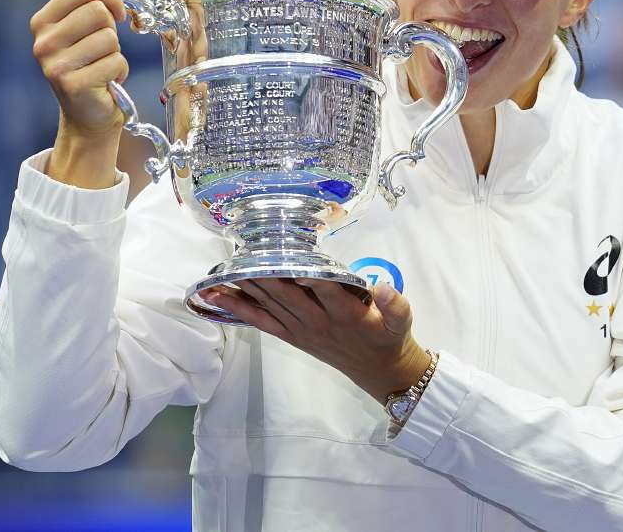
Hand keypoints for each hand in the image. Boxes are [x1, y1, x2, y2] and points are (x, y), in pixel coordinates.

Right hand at [29, 0, 128, 187]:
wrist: (88, 113)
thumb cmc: (89, 65)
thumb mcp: (85, 27)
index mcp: (42, 22)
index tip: (117, 12)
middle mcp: (43, 42)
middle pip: (99, 11)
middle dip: (112, 29)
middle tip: (106, 47)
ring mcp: (55, 65)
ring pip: (109, 38)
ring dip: (116, 53)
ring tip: (102, 66)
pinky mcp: (73, 85)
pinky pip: (115, 63)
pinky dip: (119, 72)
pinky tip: (106, 83)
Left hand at [206, 280, 431, 403]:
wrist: (379, 370)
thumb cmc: (389, 337)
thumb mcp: (402, 320)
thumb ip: (394, 303)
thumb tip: (381, 286)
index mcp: (346, 313)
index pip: (326, 290)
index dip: (308, 275)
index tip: (290, 259)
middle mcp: (319, 321)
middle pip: (286, 295)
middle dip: (263, 274)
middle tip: (240, 252)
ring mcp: (302, 330)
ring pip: (270, 305)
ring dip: (245, 288)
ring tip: (220, 271)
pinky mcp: (292, 336)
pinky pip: (262, 322)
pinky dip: (240, 309)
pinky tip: (220, 296)